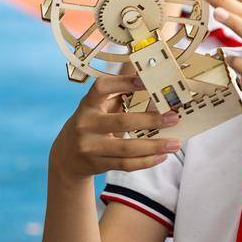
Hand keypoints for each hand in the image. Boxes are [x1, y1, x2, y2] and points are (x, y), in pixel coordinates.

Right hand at [50, 75, 180, 178]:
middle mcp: (86, 124)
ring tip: (175, 144)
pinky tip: (162, 156)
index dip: (123, 82)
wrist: (66, 155)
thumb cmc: (91, 124)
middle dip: (151, 120)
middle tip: (174, 117)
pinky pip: (126, 164)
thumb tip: (150, 77)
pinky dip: (147, 161)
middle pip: (122, 122)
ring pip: (127, 148)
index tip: (145, 80)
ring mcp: (90, 147)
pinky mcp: (97, 164)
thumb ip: (119, 94)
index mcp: (87, 104)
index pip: (102, 88)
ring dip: (155, 146)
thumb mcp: (97, 107)